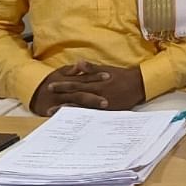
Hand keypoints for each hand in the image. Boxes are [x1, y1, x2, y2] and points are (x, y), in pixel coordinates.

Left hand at [30, 61, 146, 115]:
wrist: (138, 85)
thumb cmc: (121, 76)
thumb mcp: (106, 69)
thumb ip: (91, 68)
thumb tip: (78, 63)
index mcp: (95, 82)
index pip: (76, 83)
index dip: (63, 85)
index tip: (50, 86)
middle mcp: (97, 93)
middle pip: (76, 97)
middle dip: (61, 100)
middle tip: (47, 105)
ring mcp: (101, 103)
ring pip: (81, 108)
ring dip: (67, 111)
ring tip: (55, 114)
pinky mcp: (107, 111)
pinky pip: (92, 116)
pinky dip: (81, 118)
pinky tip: (72, 122)